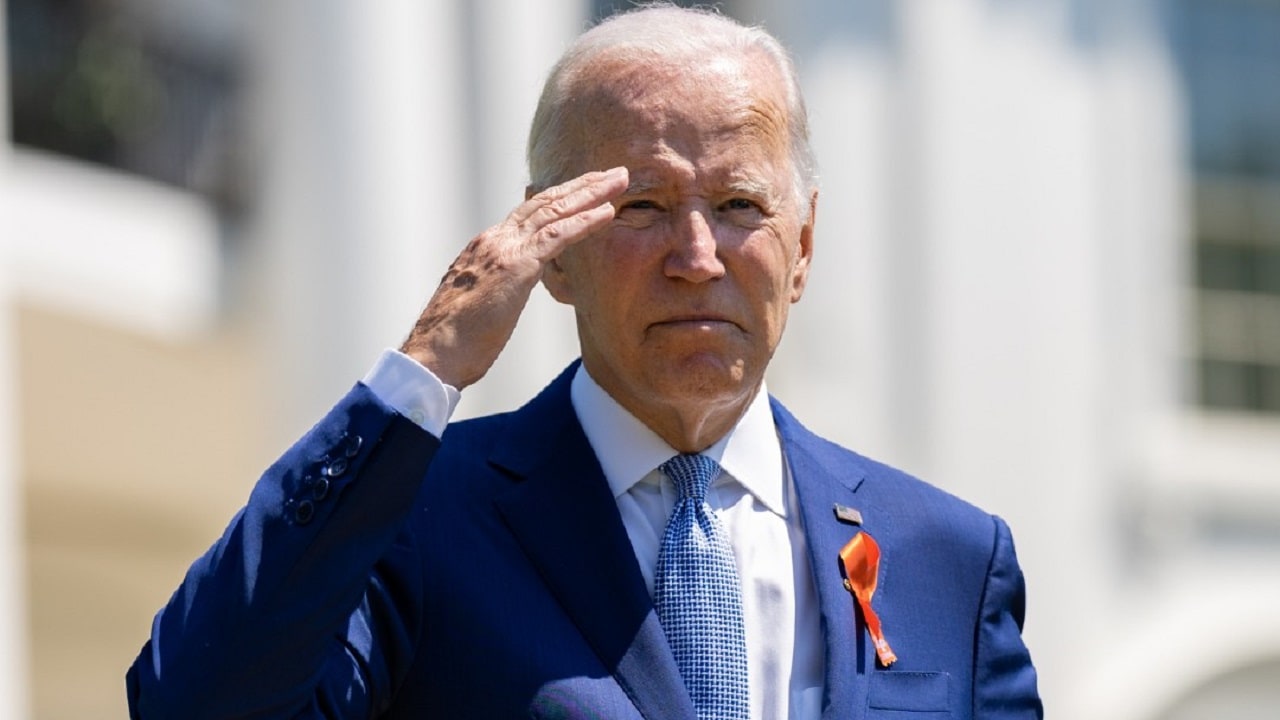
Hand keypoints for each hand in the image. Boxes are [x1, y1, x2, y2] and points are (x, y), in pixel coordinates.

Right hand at [400, 167, 628, 388]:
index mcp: (485, 247)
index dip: (560, 198)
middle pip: (544, 201)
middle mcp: (494, 240)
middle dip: (581, 185)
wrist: (433, 354)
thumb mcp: (480, 302)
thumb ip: (497, 286)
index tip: (586, 188)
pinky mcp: (516, 267)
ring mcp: (504, 250)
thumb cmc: (455, 341)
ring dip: (591, 192)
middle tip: (613, 172)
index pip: (528, 212)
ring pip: (554, 210)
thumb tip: (507, 288)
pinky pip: (557, 236)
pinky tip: (607, 212)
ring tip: (619, 180)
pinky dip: (585, 221)